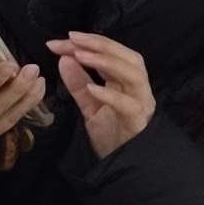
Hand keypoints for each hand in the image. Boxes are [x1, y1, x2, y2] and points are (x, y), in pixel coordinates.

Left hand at [49, 33, 154, 159]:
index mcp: (127, 83)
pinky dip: (111, 95)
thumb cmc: (111, 134)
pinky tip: (92, 88)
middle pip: (130, 58)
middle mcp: (139, 90)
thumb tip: (64, 59)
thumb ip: (78, 84)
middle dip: (101, 45)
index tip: (62, 39)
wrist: (121, 165)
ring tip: (80, 56)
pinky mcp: (138, 123)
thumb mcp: (89, 106)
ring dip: (106, 63)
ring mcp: (141, 106)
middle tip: (72, 39)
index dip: (90, 43)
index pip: (114, 55)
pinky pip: (129, 106)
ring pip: (134, 76)